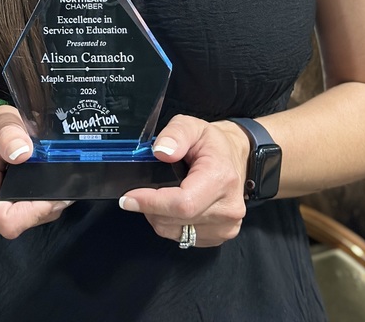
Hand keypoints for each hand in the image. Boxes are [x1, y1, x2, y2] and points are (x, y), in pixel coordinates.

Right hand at [0, 105, 73, 238]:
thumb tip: (22, 153)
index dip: (36, 213)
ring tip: (51, 182)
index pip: (8, 221)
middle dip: (44, 207)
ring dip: (41, 207)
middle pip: (20, 224)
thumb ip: (10, 134)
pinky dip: (35, 207)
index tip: (57, 195)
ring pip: (23, 224)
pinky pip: (20, 219)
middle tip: (61, 183)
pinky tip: (42, 189)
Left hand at [119, 115, 249, 246]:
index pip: (183, 203)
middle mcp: (228, 208)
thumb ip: (175, 134)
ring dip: (158, 217)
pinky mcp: (220, 236)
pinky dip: (170, 224)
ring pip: (176, 232)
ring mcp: (226, 226)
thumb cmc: (213, 143)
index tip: (128, 198)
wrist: (236, 157)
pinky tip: (171, 207)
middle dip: (149, 208)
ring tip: (158, 196)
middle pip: (176, 220)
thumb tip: (161, 152)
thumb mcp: (192, 126)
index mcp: (221, 179)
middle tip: (138, 193)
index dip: (151, 203)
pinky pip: (184, 238)